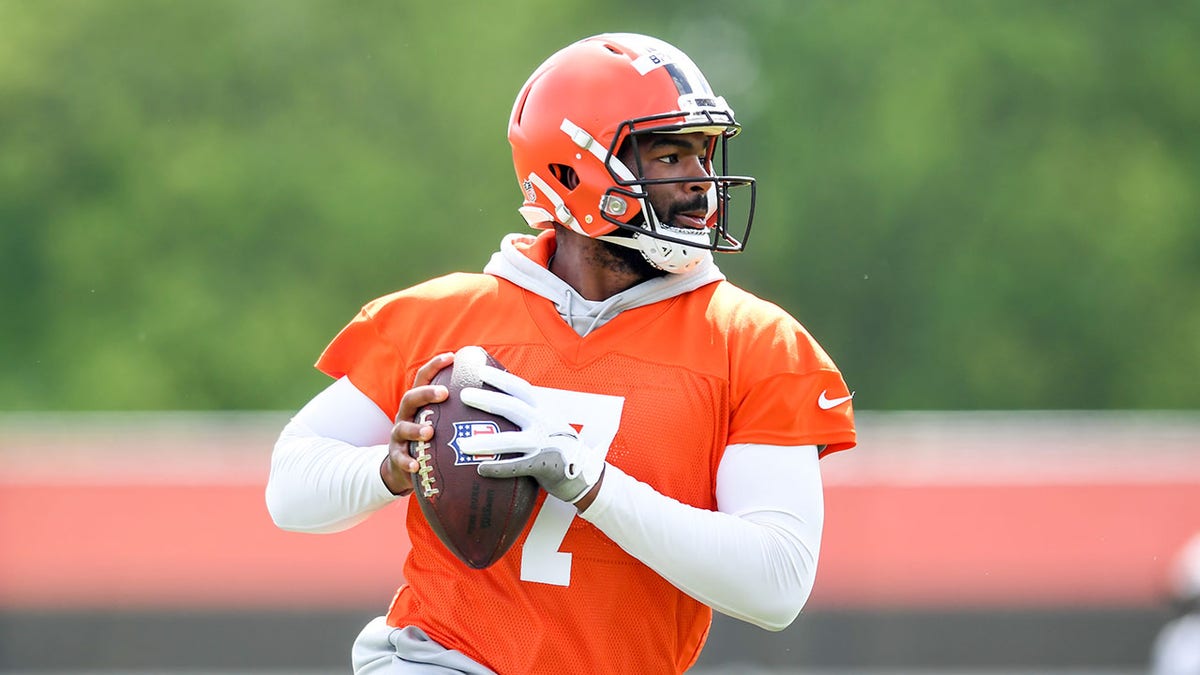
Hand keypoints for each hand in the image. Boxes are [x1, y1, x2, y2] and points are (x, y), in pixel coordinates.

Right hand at [381, 352, 453, 494]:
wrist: (405, 466)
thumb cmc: (434, 437)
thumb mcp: (443, 419)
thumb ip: (461, 408)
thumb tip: (499, 393)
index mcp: (420, 403)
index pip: (424, 378)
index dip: (435, 366)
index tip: (452, 357)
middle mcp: (406, 415)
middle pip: (410, 397)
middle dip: (426, 393)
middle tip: (444, 393)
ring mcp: (399, 435)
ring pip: (402, 428)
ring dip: (415, 429)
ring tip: (429, 432)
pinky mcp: (396, 456)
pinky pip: (399, 458)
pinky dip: (407, 461)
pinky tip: (416, 465)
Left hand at [457, 366, 604, 504]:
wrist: (584, 471)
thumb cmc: (558, 445)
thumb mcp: (548, 421)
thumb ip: (529, 411)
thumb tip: (498, 401)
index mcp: (543, 409)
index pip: (520, 388)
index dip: (500, 378)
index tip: (480, 371)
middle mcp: (544, 422)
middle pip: (512, 407)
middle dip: (487, 399)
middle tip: (464, 395)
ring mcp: (543, 444)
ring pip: (511, 440)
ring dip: (486, 441)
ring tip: (463, 443)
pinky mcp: (543, 465)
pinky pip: (517, 467)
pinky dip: (499, 468)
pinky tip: (480, 469)